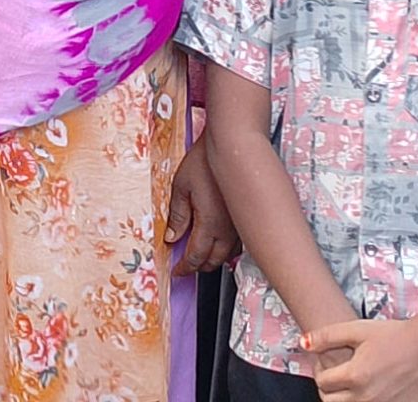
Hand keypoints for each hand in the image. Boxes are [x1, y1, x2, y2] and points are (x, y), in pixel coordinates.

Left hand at [167, 143, 238, 274]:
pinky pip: (239, 243)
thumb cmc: (204, 162)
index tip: (177, 271)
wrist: (230, 146)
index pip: (196, 256)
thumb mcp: (181, 186)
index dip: (185, 267)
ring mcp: (239, 224)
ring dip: (214, 259)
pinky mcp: (245, 216)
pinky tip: (220, 243)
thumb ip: (177, 215)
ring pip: (229, 255)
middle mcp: (227, 229)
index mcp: (209, 224)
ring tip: (201, 256)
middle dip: (199, 267)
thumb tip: (172, 237)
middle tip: (186, 265)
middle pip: (213, 261)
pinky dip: (228, 249)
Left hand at [301, 318, 417, 401]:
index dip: (319, 370)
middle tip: (333, 374)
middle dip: (327, 388)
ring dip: (343, 398)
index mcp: (355, 376)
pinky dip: (364, 400)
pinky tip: (370, 387)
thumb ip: (327, 336)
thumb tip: (303, 343)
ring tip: (350, 381)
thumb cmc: (395, 335)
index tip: (324, 362)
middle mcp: (366, 397)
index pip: (322, 382)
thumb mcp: (358, 329)